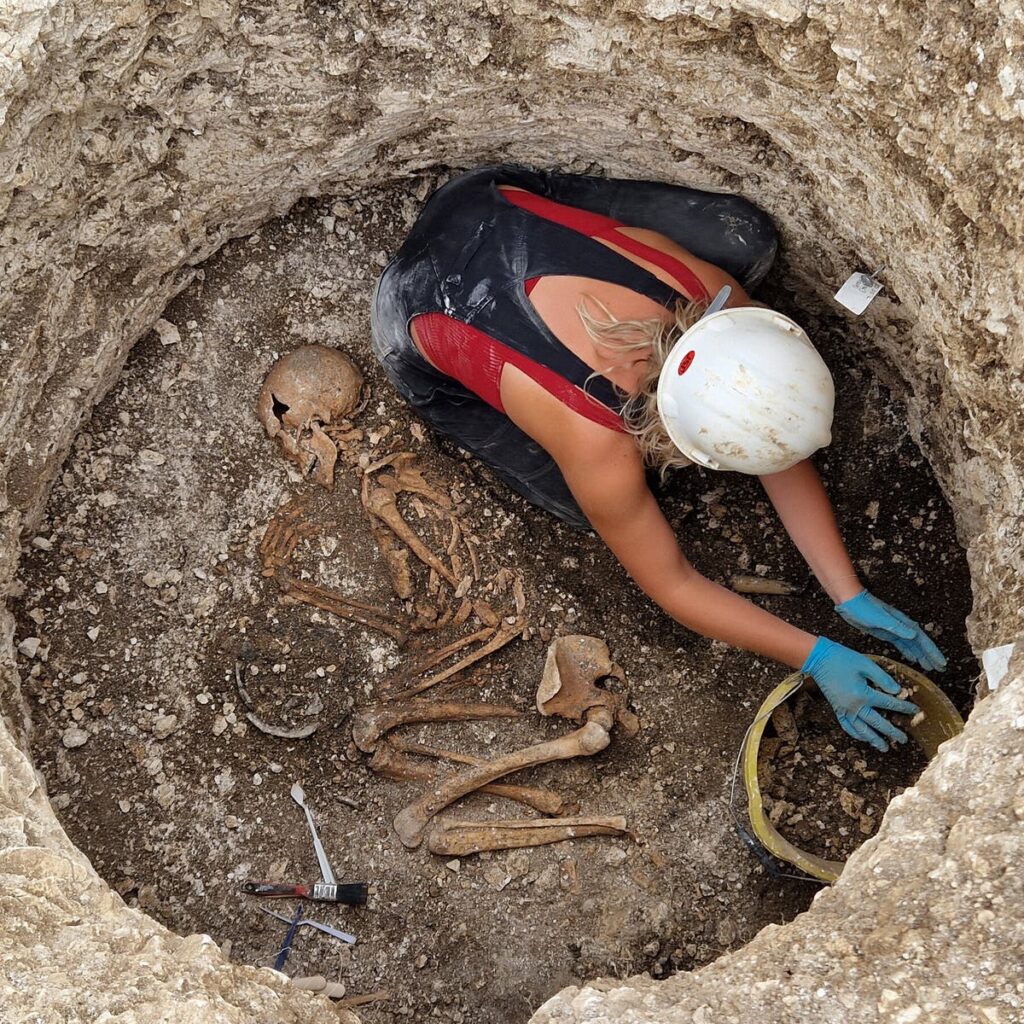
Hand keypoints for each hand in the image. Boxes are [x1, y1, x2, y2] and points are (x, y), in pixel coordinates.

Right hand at [801, 637, 919, 751]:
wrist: (818, 659)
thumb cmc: (843, 659)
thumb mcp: (866, 664)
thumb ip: (883, 678)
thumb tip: (897, 691)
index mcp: (863, 694)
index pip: (889, 703)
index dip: (904, 707)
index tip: (915, 710)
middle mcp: (854, 706)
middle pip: (877, 723)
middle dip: (892, 732)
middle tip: (903, 739)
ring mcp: (844, 709)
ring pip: (861, 730)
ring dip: (873, 739)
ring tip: (884, 747)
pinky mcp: (837, 709)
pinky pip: (847, 726)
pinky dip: (855, 734)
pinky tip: (862, 738)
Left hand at [835, 590, 946, 672]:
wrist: (850, 601)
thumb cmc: (863, 608)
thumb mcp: (879, 618)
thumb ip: (896, 627)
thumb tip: (914, 635)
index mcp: (903, 623)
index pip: (922, 639)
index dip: (932, 651)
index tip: (941, 662)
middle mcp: (901, 626)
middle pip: (920, 644)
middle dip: (931, 656)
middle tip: (940, 669)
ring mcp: (894, 629)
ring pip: (912, 645)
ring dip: (921, 656)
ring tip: (929, 667)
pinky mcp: (886, 632)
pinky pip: (901, 645)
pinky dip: (908, 652)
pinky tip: (912, 659)